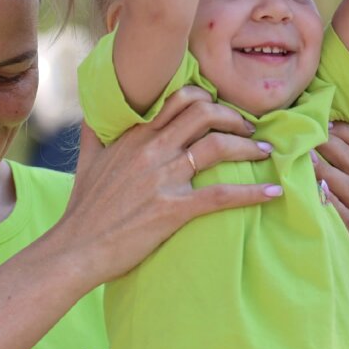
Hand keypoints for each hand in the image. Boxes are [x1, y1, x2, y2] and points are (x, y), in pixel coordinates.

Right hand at [60, 86, 279, 284]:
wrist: (76, 248)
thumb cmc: (83, 209)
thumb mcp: (86, 162)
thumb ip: (94, 133)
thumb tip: (93, 112)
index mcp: (135, 136)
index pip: (180, 100)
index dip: (209, 100)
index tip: (223, 110)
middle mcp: (152, 150)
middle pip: (204, 114)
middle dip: (234, 117)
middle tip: (251, 129)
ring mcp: (164, 178)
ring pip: (217, 147)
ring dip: (249, 146)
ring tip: (265, 152)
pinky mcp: (174, 209)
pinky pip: (221, 195)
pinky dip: (252, 193)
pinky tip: (272, 193)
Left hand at [313, 121, 348, 271]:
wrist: (329, 288)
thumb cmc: (319, 236)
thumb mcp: (326, 204)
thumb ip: (323, 175)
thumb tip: (298, 135)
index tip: (325, 119)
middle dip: (332, 146)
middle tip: (306, 133)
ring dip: (328, 170)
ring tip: (305, 157)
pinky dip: (333, 204)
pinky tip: (316, 192)